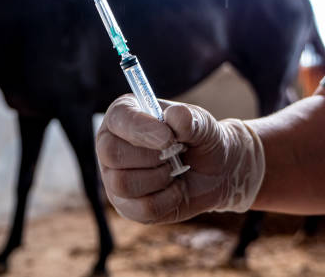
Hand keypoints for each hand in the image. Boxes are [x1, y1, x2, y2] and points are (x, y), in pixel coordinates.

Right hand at [96, 94, 264, 223]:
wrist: (215, 172)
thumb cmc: (199, 140)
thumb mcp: (201, 124)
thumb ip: (188, 119)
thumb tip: (176, 116)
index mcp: (123, 116)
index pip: (118, 119)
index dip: (141, 129)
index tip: (168, 137)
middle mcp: (110, 145)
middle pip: (112, 154)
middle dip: (150, 157)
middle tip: (174, 154)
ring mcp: (114, 178)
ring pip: (123, 184)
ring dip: (159, 178)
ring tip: (175, 171)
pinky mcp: (126, 206)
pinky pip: (140, 209)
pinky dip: (167, 200)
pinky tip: (176, 189)